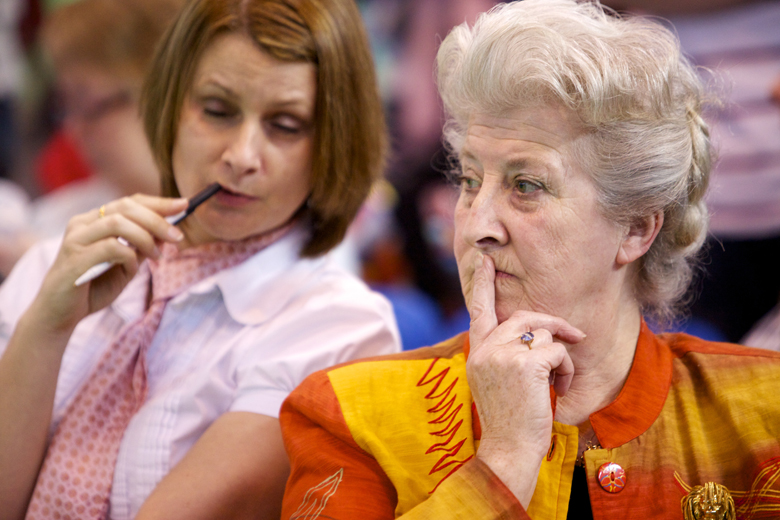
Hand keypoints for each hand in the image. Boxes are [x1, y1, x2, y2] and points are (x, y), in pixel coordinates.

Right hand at [30, 194, 187, 335]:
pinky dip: (130, 257)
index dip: (158, 202)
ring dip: (145, 237)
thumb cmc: (93, 288)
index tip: (184, 204)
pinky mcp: (74, 257)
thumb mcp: (126, 266)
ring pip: (118, 223)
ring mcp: (76, 238)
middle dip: (157, 219)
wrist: (60, 314)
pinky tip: (133, 269)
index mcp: (94, 220)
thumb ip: (142, 249)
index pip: (129, 201)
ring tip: (157, 256)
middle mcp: (82, 223)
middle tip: (177, 236)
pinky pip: (111, 248)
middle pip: (126, 207)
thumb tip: (169, 235)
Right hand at [466, 253, 584, 506]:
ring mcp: (503, 353)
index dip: (481, 282)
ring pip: (544, 333)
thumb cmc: (508, 421)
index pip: (478, 309)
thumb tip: (531, 335)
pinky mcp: (525, 363)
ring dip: (562, 356)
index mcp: (477, 351)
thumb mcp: (494, 382)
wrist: (509, 449)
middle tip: (574, 335)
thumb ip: (502, 354)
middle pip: (524, 316)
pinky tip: (561, 389)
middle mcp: (485, 348)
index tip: (482, 260)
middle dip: (553, 323)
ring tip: (560, 381)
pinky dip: (567, 369)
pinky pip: (558, 351)